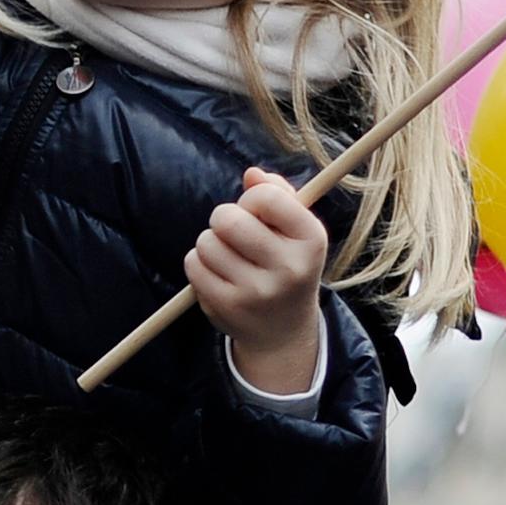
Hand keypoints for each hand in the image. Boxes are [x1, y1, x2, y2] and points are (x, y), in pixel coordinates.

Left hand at [189, 166, 330, 399]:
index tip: (256, 212)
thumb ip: (277, 194)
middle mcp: (288, 268)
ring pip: (206, 241)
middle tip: (234, 231)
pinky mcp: (227, 307)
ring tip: (228, 255)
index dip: (252, 199)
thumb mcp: (296, 230)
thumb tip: (251, 174)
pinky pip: (194, 265)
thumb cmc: (286, 264)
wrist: (283, 330)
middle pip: (228, 218)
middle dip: (224, 217)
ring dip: (210, 242)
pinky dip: (199, 262)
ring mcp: (256, 291)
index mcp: (311, 241)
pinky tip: (217, 272)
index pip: (267, 197)